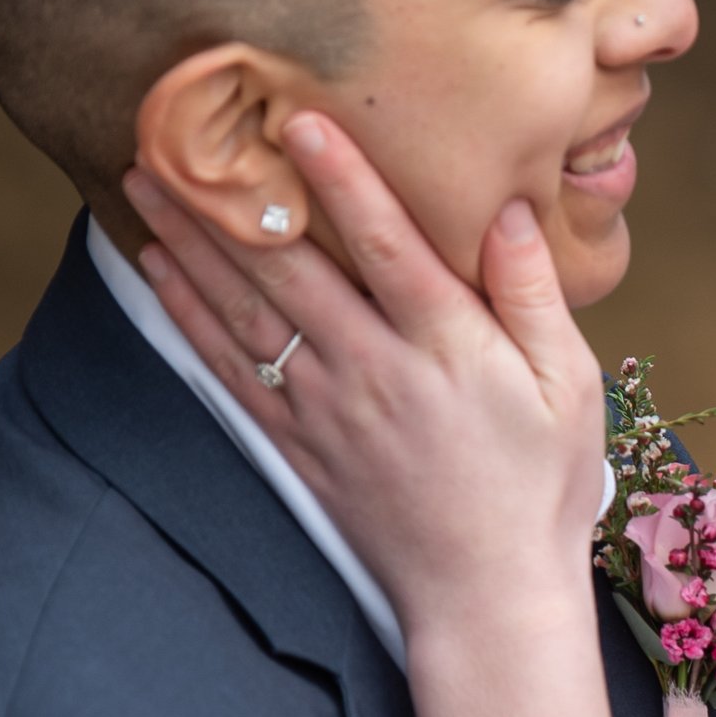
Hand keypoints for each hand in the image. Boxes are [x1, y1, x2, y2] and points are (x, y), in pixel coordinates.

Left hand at [123, 124, 609, 653]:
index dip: (342, 179)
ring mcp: (327, 409)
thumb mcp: (571, 387)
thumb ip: (534, 295)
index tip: (298, 120)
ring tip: (144, 183)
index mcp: (447, 346)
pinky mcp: (299, 445)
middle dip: (228, 198)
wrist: (486, 597)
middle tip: (171, 135)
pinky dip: (190, 315)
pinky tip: (159, 271)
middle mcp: (374, 370)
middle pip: (288, 269)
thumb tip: (509, 209)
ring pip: (245, 311)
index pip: (385, 244)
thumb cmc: (539, 485)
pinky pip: (231, 368)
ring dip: (191, 243)